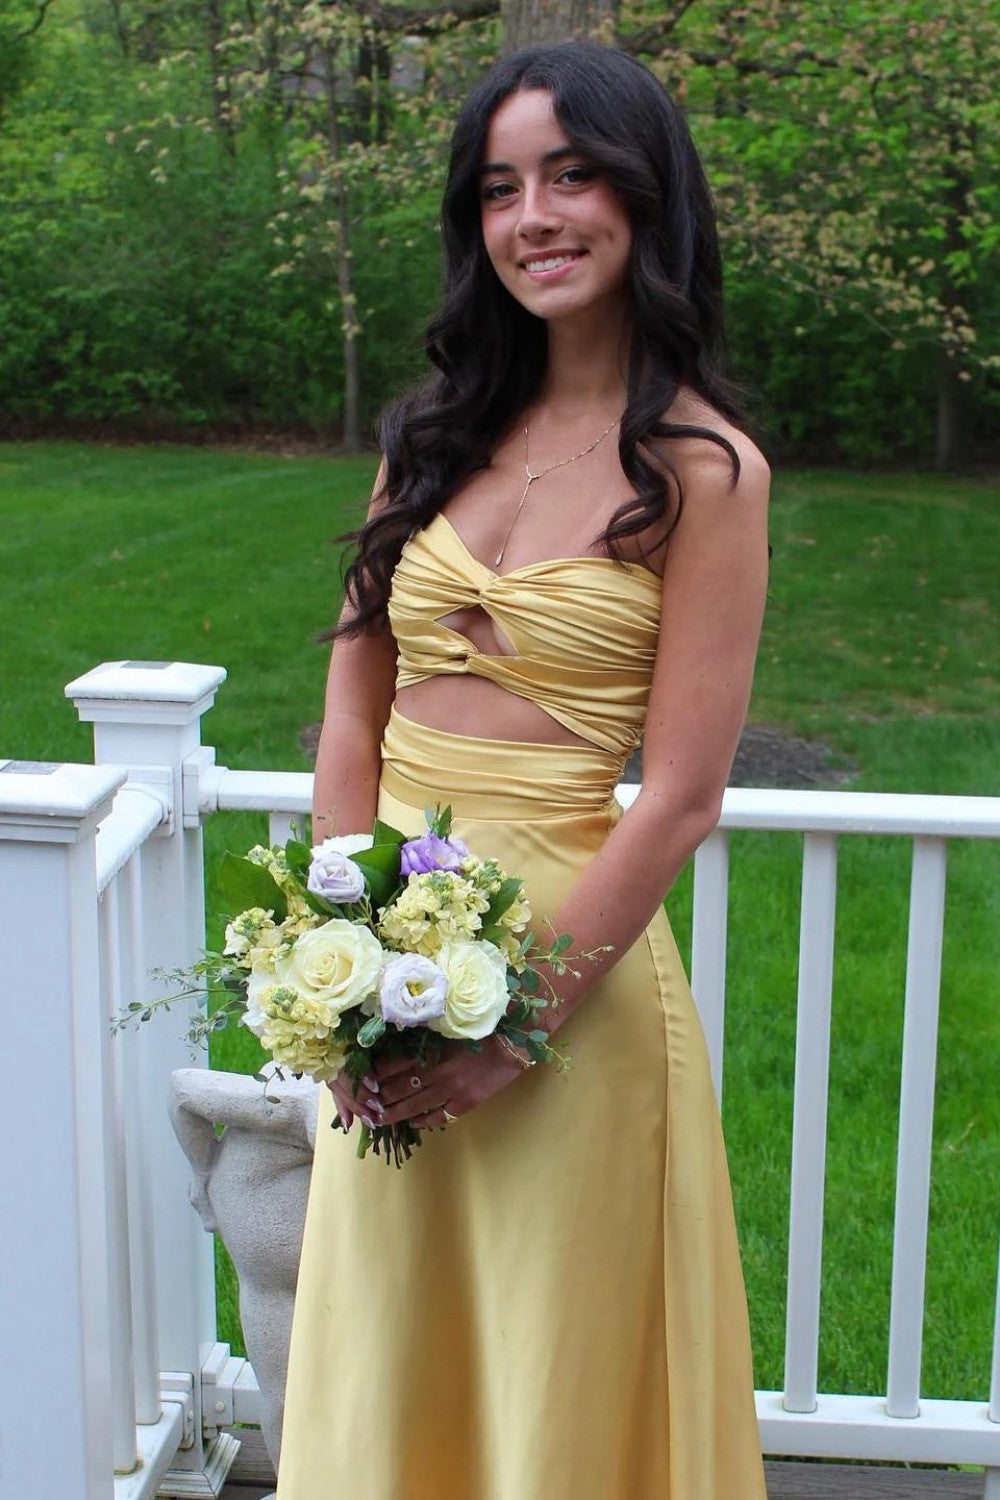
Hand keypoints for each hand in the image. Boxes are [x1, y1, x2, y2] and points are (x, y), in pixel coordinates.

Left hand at [327, 1038, 524, 1132]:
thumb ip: (427, 1038)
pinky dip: (423, 1120)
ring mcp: (452, 1089)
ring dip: (395, 1113)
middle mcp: (437, 1071)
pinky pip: (439, 1115)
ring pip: (415, 1105)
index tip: (365, 1079)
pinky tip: (413, 1122)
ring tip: (379, 1119)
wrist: (516, 1039)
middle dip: (380, 1098)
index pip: (394, 1066)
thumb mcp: (449, 1028)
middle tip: (365, 1104)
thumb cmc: (483, 1026)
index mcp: (432, 1049)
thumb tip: (401, 1046)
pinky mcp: (466, 1102)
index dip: (377, 1074)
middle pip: (400, 1089)